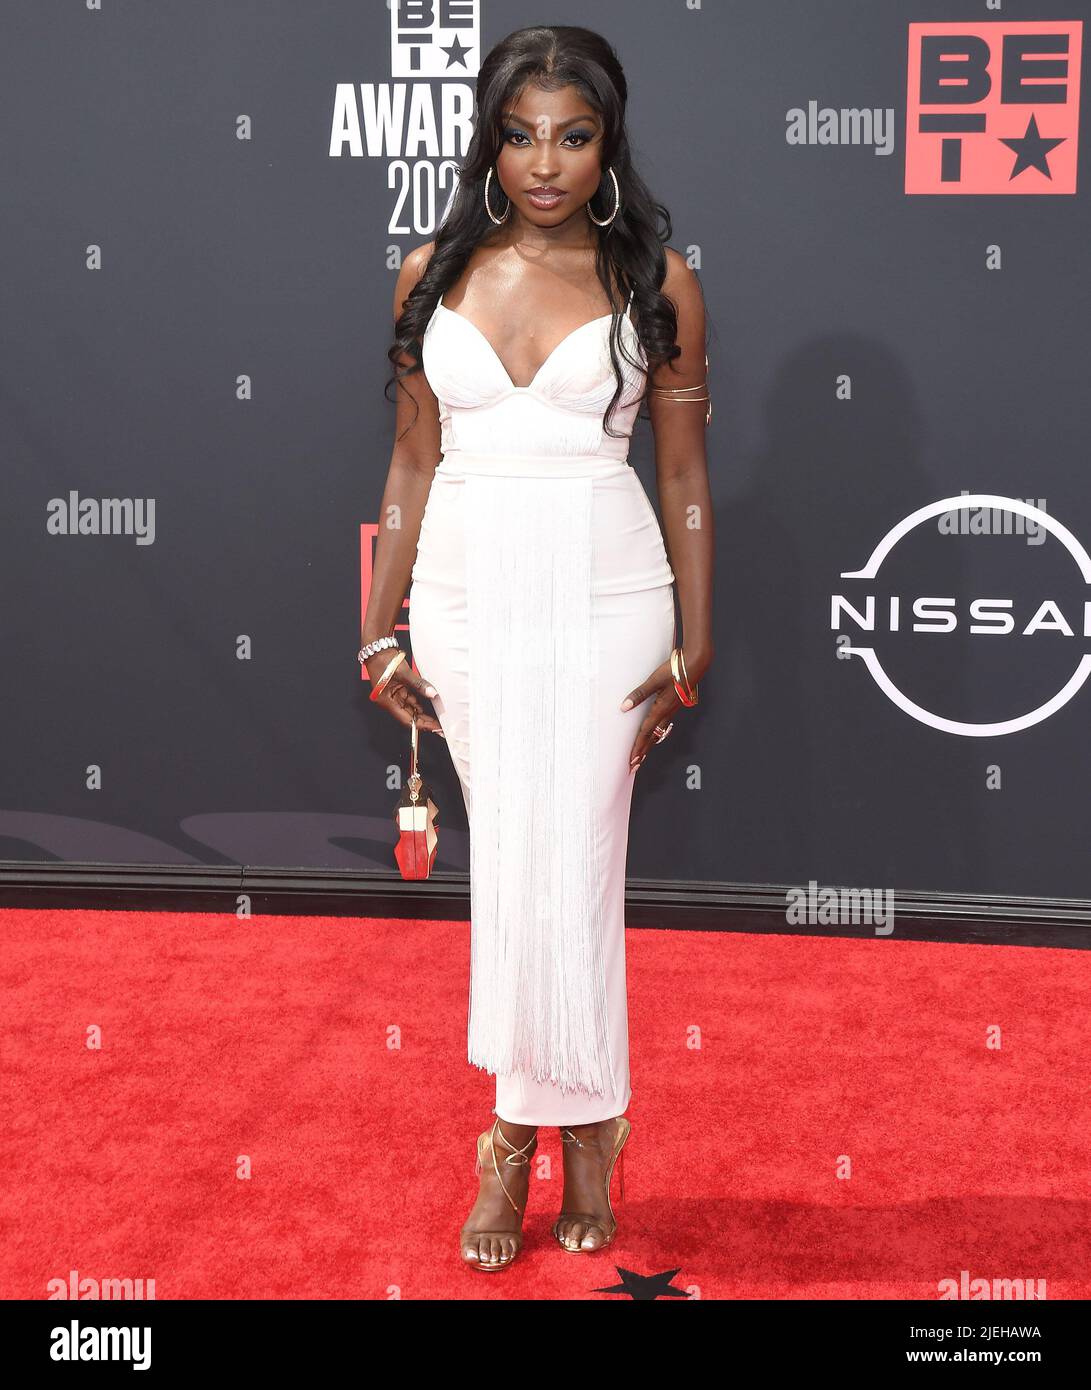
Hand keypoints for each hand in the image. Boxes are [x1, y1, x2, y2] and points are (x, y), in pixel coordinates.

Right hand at [365, 650, 444, 736]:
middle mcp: (390, 701)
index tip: (433, 728)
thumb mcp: (403, 673)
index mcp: (386, 701)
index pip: (405, 719)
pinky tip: (431, 705)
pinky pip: (411, 699)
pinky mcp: (398, 689)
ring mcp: (394, 695)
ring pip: (411, 708)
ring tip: (438, 717)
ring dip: (424, 713)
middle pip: (409, 716)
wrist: (378, 648)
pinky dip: (421, 702)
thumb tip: (432, 693)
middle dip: (424, 721)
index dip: (420, 725)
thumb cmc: (384, 660)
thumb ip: (418, 684)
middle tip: (439, 725)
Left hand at [620, 644, 710, 770]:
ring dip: (650, 744)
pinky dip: (657, 734)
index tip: (632, 760)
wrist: (696, 663)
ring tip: (642, 754)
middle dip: (643, 752)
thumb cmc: (675, 669)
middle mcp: (667, 712)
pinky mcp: (675, 704)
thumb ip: (639, 694)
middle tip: (634, 765)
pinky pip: (664, 724)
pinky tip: (656, 734)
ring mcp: (673, 709)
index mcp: (661, 708)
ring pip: (659, 732)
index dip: (638, 747)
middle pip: (653, 737)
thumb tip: (624, 706)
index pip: (646, 732)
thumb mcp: (654, 680)